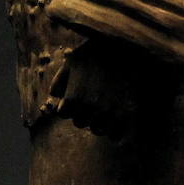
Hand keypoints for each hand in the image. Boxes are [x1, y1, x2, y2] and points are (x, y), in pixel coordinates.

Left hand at [51, 40, 176, 138]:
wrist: (129, 49)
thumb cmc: (98, 52)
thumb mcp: (74, 60)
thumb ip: (60, 78)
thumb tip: (55, 95)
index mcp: (74, 96)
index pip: (63, 113)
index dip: (68, 106)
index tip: (76, 98)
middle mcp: (90, 108)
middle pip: (80, 122)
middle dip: (83, 113)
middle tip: (91, 102)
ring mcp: (110, 113)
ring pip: (98, 130)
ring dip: (98, 122)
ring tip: (103, 110)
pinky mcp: (128, 115)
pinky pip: (116, 136)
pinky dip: (114, 130)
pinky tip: (116, 118)